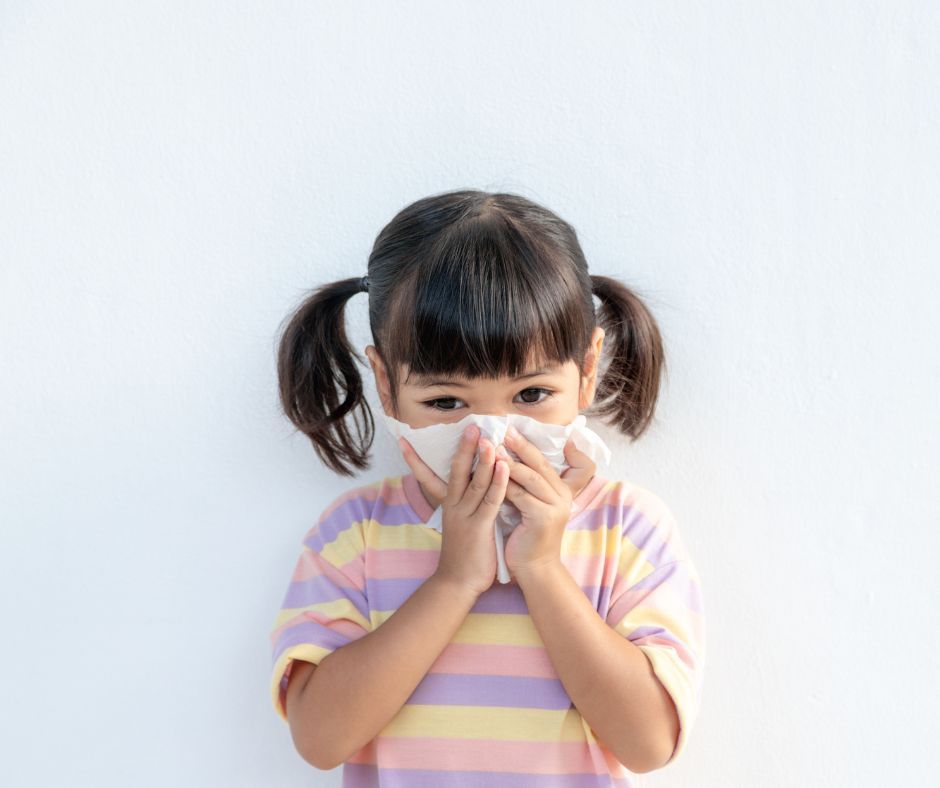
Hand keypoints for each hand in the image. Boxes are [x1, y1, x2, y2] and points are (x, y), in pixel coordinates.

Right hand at [398, 424, 509, 596]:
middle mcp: (453, 506)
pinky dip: (498, 482)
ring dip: (483, 459)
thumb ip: (462, 505)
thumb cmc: (462, 554)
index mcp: (448, 505)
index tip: (405, 440)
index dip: (415, 459)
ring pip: (475, 482)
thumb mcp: (458, 525)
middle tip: (470, 425)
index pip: (428, 476)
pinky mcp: (480, 527)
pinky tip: (504, 467)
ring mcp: (465, 516)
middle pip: (456, 471)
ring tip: (489, 438)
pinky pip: (490, 500)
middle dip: (464, 448)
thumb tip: (468, 487)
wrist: (457, 583)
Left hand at [499, 426, 596, 579]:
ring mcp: (554, 507)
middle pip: (539, 464)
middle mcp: (561, 496)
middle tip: (503, 430)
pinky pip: (521, 496)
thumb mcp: (530, 506)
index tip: (511, 429)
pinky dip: (506, 484)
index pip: (543, 462)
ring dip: (511, 461)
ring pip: (530, 478)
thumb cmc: (527, 536)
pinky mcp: (543, 518)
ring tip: (495, 447)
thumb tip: (506, 460)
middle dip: (521, 445)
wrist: (534, 569)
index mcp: (559, 491)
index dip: (527, 445)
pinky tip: (493, 473)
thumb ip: (526, 486)